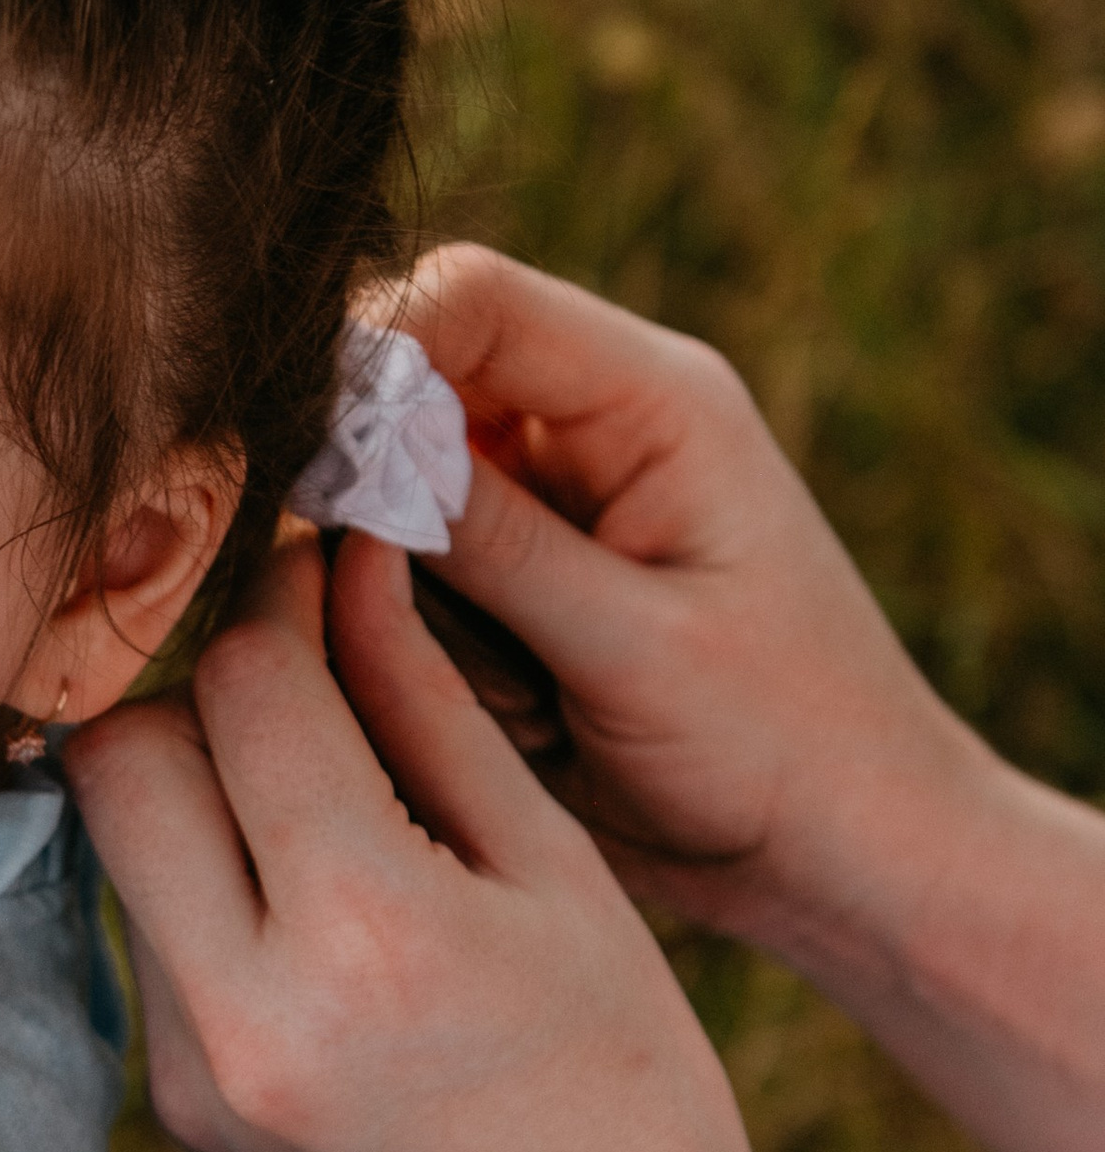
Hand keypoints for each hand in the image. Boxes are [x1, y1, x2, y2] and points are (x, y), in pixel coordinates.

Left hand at [67, 533, 815, 1151]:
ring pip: (116, 840)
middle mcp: (245, 1012)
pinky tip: (308, 895)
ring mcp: (193, 1075)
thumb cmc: (625, 1074)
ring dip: (194, 782)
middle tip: (297, 677)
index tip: (324, 573)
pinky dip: (206, 880)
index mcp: (366, 936)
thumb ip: (425, 704)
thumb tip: (344, 553)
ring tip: (316, 787)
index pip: (245, 688)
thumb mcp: (555, 869)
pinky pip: (150, 932)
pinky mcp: (176, 1111)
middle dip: (203, 687)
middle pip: (123, 754)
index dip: (282, 601)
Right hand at [394, 244, 985, 964]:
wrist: (846, 852)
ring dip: (404, 599)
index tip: (305, 455)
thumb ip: (493, 546)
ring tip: (517, 696)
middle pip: (406, 395)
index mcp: (651, 400)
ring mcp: (545, 508)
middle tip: (408, 617)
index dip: (372, 347)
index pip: (473, 298)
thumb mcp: (637, 648)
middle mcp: (587, 431)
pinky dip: (418, 648)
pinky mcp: (513, 583)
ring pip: (387, 503)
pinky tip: (509, 715)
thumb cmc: (784, 745)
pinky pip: (405, 585)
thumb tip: (347, 458)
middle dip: (376, 501)